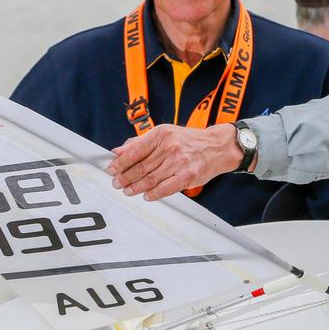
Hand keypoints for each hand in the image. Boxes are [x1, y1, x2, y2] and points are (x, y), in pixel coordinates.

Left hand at [108, 123, 240, 200]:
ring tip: (128, 191)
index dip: (120, 162)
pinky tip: (146, 195)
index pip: (135, 150)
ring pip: (151, 179)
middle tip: (117, 183)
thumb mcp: (164, 133)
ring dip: (136, 187)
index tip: (112, 169)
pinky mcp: (188, 175)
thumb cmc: (189, 141)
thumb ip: (140, 142)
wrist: (217, 146)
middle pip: (141, 167)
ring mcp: (179, 162)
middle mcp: (170, 147)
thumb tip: (118, 150)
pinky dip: (154, 194)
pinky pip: (166, 188)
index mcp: (161, 134)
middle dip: (125, 177)